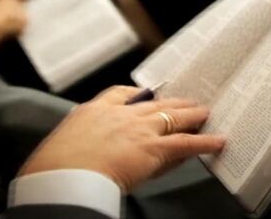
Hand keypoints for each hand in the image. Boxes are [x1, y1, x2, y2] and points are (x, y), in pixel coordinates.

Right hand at [19, 86, 225, 192]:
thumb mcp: (60, 145)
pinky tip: (217, 141)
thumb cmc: (53, 168)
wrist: (63, 176)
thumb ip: (76, 141)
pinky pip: (185, 143)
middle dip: (171, 102)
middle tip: (185, 100)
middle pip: (152, 103)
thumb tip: (74, 150)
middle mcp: (119, 115)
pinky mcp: (153, 148)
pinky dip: (204, 142)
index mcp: (93, 111)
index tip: (144, 94)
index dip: (136, 94)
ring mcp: (138, 130)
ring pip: (172, 118)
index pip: (118, 94)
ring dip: (191, 115)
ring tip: (205, 113)